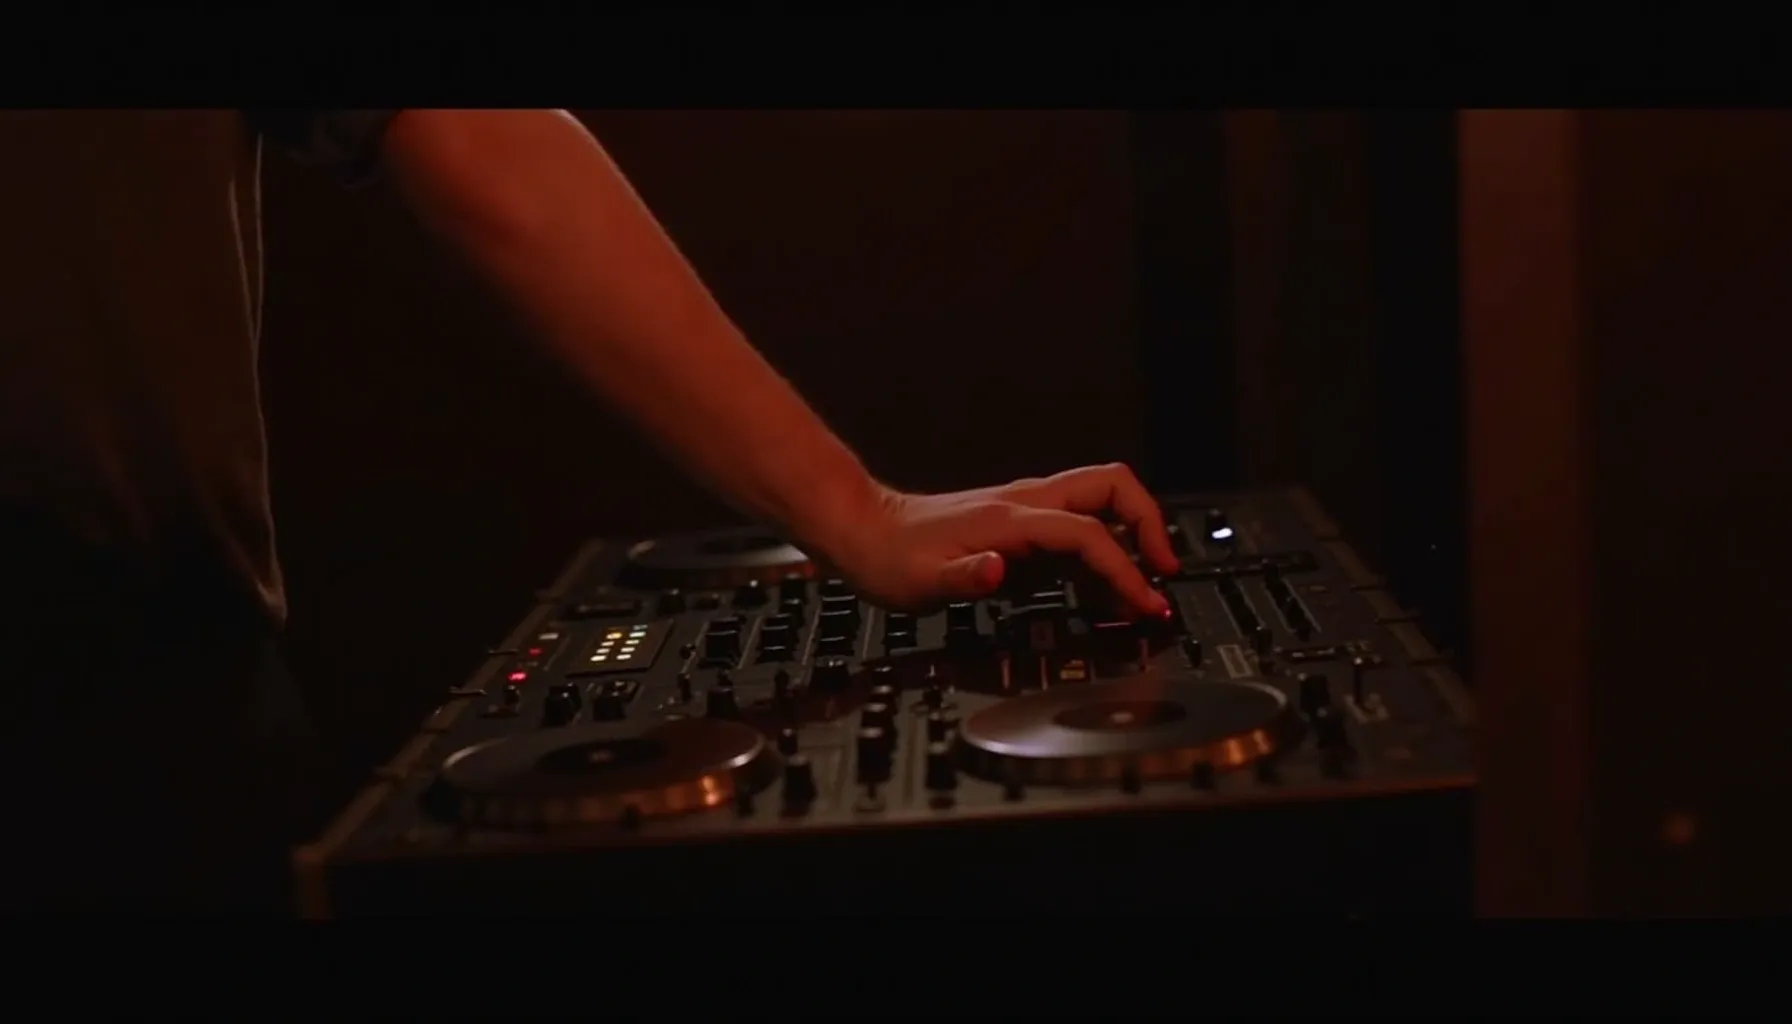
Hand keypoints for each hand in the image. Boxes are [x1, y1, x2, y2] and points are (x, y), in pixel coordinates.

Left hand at [829, 464, 1180, 616]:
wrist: (864, 531)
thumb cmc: (890, 557)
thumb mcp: (921, 580)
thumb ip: (963, 577)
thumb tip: (996, 571)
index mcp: (1010, 519)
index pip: (1089, 534)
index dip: (1124, 569)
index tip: (1145, 603)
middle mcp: (1026, 506)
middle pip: (1112, 489)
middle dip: (1149, 525)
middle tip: (1164, 572)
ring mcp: (1026, 513)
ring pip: (1101, 505)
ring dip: (1132, 538)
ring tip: (1144, 590)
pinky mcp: (1021, 529)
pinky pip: (1079, 530)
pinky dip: (1104, 555)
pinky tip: (1104, 592)